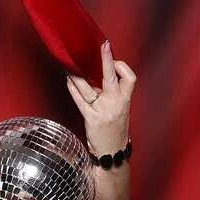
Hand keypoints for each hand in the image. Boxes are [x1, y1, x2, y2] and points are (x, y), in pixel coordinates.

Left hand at [66, 40, 135, 155]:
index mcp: (125, 100)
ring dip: (78, 75)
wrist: (112, 152)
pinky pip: (80, 100)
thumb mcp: (119, 109)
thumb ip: (111, 93)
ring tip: (70, 66)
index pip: (130, 78)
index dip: (122, 67)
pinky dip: (73, 88)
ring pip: (89, 89)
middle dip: (107, 61)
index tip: (114, 60)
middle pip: (111, 79)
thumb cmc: (115, 127)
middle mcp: (116, 104)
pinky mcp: (91, 118)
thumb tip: (95, 72)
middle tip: (103, 46)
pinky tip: (68, 80)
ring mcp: (103, 111)